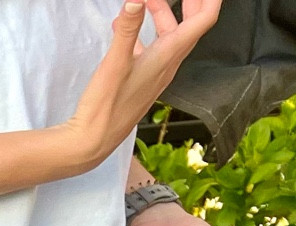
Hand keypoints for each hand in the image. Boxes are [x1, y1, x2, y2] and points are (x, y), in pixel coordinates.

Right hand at [61, 0, 223, 173]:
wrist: (93, 141)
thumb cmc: (105, 106)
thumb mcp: (115, 63)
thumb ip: (127, 29)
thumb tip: (135, 0)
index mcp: (168, 55)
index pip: (204, 19)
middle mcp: (169, 64)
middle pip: (192, 25)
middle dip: (190, 2)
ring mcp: (157, 73)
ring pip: (171, 36)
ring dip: (163, 15)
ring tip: (147, 1)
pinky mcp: (143, 81)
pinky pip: (153, 50)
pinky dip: (145, 34)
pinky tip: (124, 31)